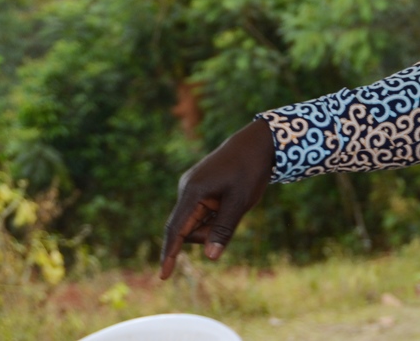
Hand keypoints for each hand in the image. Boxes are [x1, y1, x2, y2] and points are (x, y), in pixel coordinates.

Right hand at [159, 118, 275, 278]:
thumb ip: (224, 229)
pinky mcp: (198, 188)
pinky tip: (228, 200)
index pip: (176, 230)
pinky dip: (213, 216)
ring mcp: (191, 188)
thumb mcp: (240, 202)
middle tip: (232, 216)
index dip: (170, 254)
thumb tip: (210, 257)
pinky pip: (201, 213)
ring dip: (212, 225)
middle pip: (188, 229)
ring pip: (196, 223)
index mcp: (193, 192)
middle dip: (207, 234)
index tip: (163, 276)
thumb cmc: (249, 171)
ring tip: (232, 203)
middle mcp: (186, 189)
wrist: (255, 143)